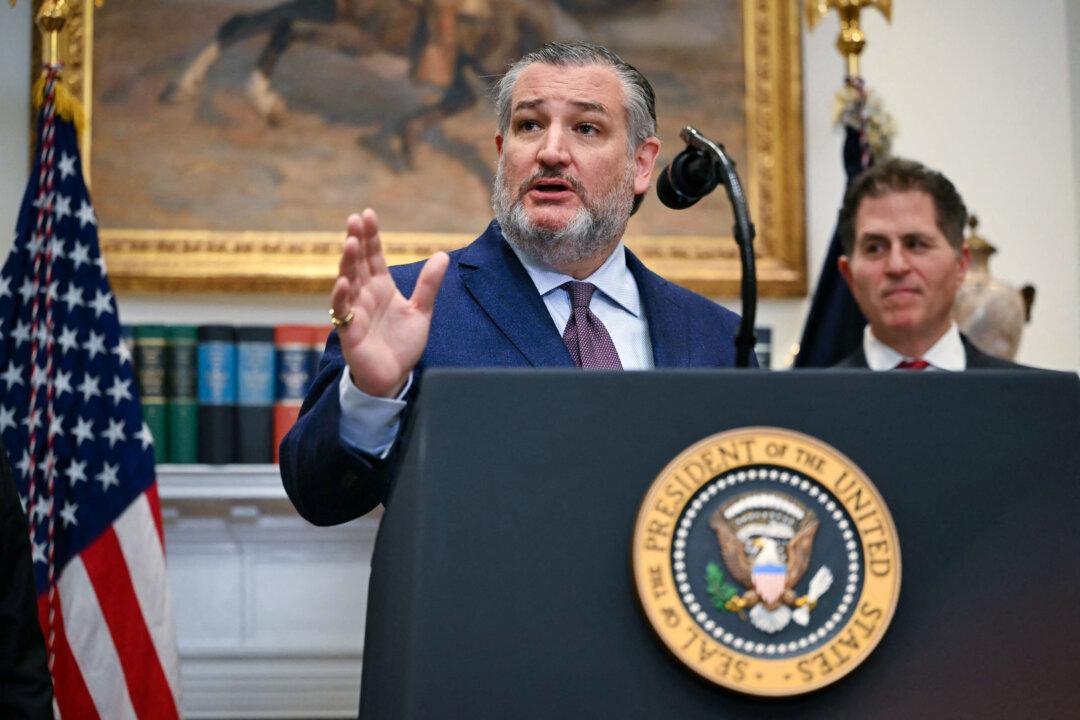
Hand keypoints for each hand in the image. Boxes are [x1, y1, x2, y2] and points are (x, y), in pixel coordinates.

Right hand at [330, 209, 448, 397]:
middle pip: (358, 263)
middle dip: (357, 241)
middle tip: (355, 219)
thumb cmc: (402, 344)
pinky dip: (341, 296)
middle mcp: (365, 295)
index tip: (368, 214)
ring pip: (348, 282)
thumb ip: (428, 284)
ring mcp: (355, 311)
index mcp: (381, 287)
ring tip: (351, 243)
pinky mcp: (349, 331)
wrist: (394, 377)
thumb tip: (442, 255)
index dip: (371, 236)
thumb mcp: (420, 310)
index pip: (374, 256)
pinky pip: (342, 311)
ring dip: (348, 262)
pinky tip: (344, 282)